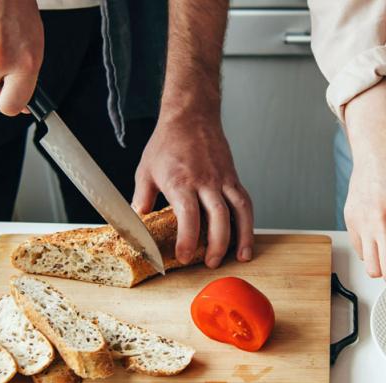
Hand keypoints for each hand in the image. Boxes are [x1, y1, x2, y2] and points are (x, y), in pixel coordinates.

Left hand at [131, 113, 253, 268]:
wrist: (191, 116)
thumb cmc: (167, 143)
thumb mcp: (145, 171)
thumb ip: (141, 199)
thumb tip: (137, 222)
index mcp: (181, 181)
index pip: (188, 215)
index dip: (187, 239)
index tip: (183, 257)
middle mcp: (206, 181)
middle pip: (218, 217)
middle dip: (217, 244)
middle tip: (210, 263)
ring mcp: (223, 179)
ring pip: (239, 210)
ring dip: (242, 236)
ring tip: (241, 257)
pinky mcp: (233, 177)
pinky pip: (245, 202)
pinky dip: (248, 222)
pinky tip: (246, 238)